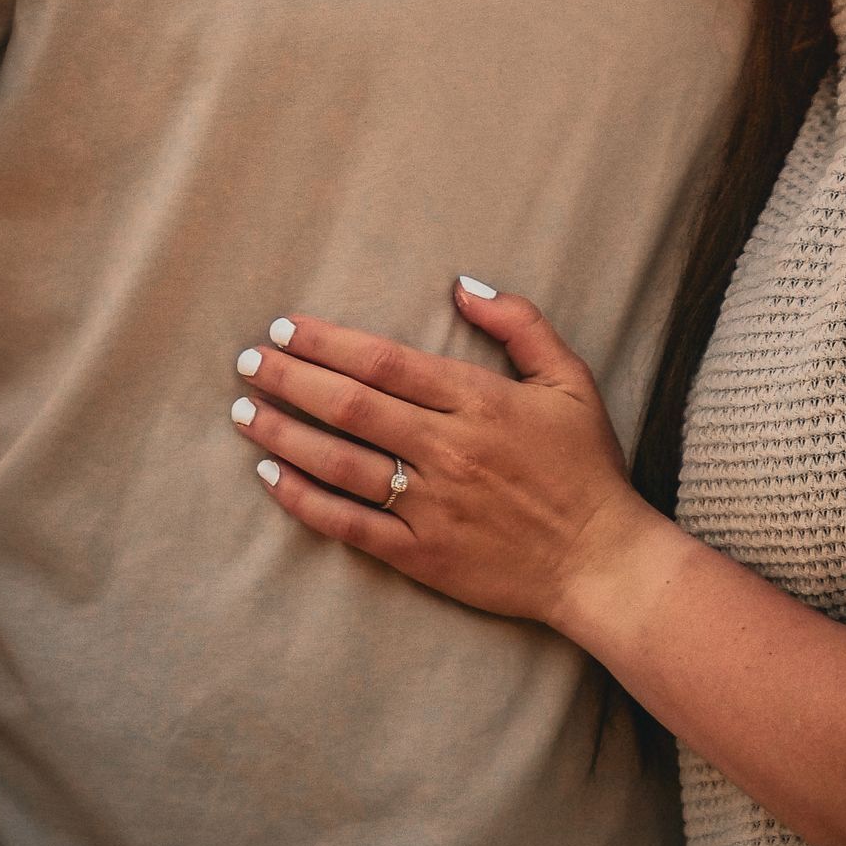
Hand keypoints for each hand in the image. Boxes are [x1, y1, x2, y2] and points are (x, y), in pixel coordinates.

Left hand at [233, 284, 654, 628]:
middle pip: (350, 405)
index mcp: (479, 401)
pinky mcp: (421, 555)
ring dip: (284, 434)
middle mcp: (447, 449)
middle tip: (248, 361)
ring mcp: (430, 505)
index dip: (328, 342)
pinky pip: (349, 524)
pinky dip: (305, 500)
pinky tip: (272, 477)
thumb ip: (519, 324)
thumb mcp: (570, 379)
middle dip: (290, 378)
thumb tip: (464, 284)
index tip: (285, 327)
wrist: (600, 561)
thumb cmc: (586, 467)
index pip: (384, 362)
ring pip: (340, 461)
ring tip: (244, 413)